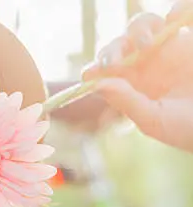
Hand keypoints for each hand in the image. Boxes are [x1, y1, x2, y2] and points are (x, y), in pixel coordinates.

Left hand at [83, 0, 192, 153]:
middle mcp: (146, 64)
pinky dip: (179, 8)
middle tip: (115, 61)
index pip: (106, 70)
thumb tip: (99, 85)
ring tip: (146, 43)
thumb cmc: (186, 129)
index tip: (89, 74)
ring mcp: (167, 48)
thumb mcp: (154, 120)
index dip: (95, 69)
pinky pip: (181, 14)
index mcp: (131, 85)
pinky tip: (174, 17)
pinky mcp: (188, 39)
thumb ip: (128, 102)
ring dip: (140, 29)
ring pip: (143, 26)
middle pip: (120, 45)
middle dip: (113, 49)